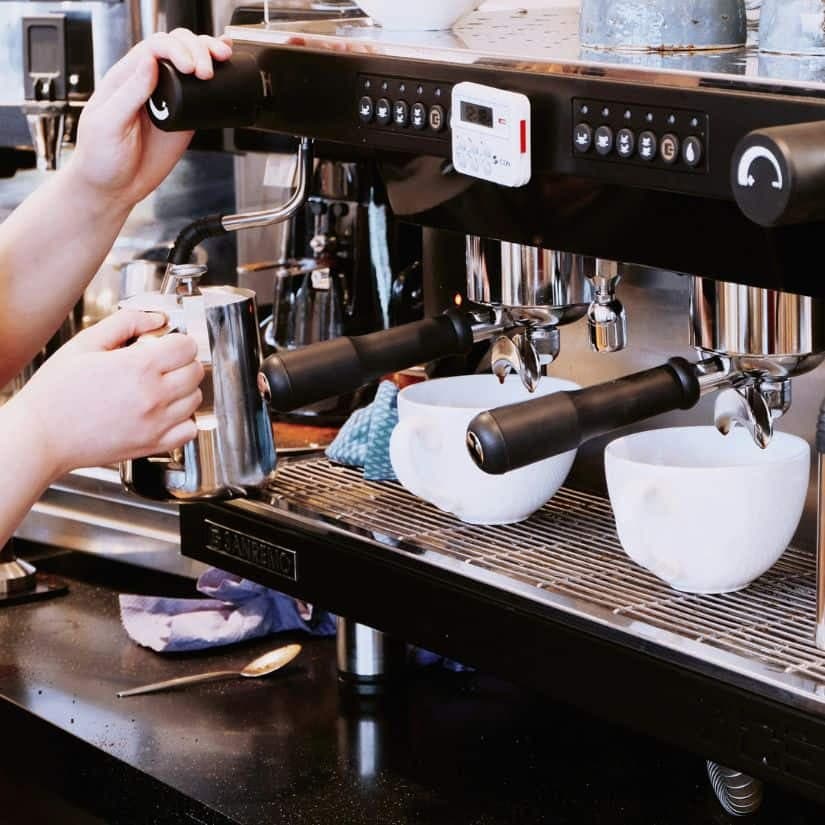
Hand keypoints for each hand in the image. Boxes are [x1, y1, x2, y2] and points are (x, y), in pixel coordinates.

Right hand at [15, 311, 204, 477]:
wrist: (42, 436)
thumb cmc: (56, 394)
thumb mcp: (85, 344)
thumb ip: (125, 323)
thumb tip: (156, 319)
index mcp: (139, 367)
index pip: (187, 346)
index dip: (178, 340)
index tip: (167, 343)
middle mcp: (154, 395)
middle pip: (195, 370)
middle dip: (183, 362)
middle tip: (163, 363)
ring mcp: (157, 423)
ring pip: (196, 398)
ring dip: (184, 389)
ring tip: (160, 386)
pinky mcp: (154, 444)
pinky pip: (190, 430)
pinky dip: (184, 419)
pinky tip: (165, 412)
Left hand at [69, 30, 231, 210]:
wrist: (114, 188)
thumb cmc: (100, 157)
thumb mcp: (108, 123)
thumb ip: (129, 93)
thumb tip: (148, 62)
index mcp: (125, 78)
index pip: (154, 48)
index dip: (175, 50)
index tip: (189, 67)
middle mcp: (148, 83)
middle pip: (175, 46)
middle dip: (196, 49)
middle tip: (206, 71)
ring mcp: (168, 100)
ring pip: (190, 63)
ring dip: (207, 55)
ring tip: (221, 61)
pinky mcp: (183, 119)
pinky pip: (201, 94)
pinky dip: (215, 81)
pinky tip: (224, 70)